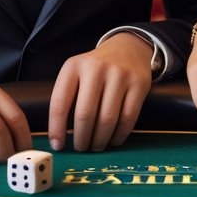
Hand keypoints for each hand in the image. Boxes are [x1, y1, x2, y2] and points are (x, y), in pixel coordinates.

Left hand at [47, 33, 152, 151]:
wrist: (128, 48)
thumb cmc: (96, 68)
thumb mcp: (76, 73)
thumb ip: (67, 97)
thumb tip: (59, 137)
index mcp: (74, 66)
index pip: (60, 102)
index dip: (57, 128)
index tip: (57, 145)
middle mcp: (96, 68)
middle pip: (85, 114)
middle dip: (81, 138)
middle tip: (81, 148)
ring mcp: (120, 75)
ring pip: (107, 119)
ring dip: (100, 140)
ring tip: (96, 146)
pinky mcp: (139, 84)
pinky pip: (128, 118)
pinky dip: (119, 135)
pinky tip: (113, 140)